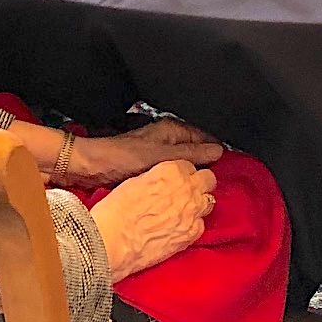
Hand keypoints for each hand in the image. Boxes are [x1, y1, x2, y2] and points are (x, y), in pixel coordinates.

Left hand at [67, 119, 224, 184]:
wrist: (91, 167)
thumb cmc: (122, 158)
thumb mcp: (161, 156)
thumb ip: (190, 154)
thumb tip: (218, 152)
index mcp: (172, 130)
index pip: (205, 137)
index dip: (217, 149)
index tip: (231, 165)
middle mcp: (167, 139)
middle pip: (196, 150)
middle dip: (207, 163)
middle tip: (218, 182)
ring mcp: (158, 154)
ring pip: (184, 162)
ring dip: (192, 173)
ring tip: (204, 188)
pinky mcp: (150, 167)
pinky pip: (172, 173)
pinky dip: (179, 180)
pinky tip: (183, 191)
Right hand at [90, 160, 216, 279]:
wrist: (114, 241)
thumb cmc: (117, 212)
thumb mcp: (135, 181)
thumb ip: (157, 177)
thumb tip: (162, 181)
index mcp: (171, 170)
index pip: (189, 164)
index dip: (183, 173)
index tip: (179, 178)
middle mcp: (187, 188)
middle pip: (208, 178)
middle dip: (200, 183)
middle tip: (189, 190)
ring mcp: (193, 211)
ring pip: (209, 201)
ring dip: (199, 203)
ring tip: (185, 210)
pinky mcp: (192, 233)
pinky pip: (202, 224)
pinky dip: (193, 225)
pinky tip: (180, 227)